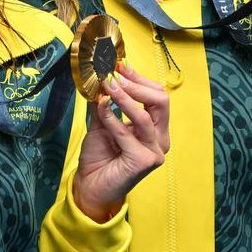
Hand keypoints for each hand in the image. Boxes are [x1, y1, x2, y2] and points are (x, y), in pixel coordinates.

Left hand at [73, 64, 168, 222]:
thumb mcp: (103, 122)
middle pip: (161, 102)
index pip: (157, 96)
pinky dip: (113, 118)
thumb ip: (106, 101)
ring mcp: (155, 152)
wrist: (90, 186)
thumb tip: (102, 76)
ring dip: (124, 98)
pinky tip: (102, 108)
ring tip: (107, 86)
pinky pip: (127, 133)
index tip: (120, 65)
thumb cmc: (100, 157)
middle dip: (137, 85)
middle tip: (114, 76)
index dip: (139, 79)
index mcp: (156, 129)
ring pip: (145, 116)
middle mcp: (160, 139)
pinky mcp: (145, 162)